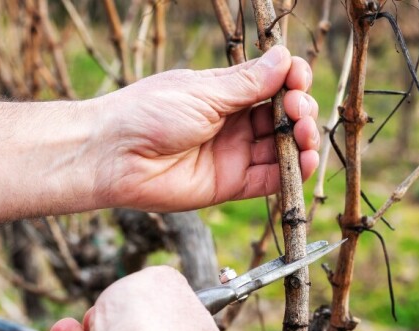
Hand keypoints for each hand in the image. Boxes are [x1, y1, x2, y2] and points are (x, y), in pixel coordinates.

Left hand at [92, 46, 319, 211]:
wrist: (113, 156)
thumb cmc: (148, 114)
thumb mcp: (203, 92)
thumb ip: (247, 83)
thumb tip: (284, 57)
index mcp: (223, 93)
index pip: (270, 83)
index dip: (290, 80)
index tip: (297, 77)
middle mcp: (232, 122)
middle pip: (281, 116)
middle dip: (299, 109)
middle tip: (296, 108)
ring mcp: (232, 154)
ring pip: (281, 147)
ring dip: (302, 140)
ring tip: (305, 133)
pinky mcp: (230, 185)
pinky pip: (269, 180)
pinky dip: (292, 173)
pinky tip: (305, 162)